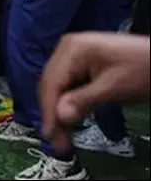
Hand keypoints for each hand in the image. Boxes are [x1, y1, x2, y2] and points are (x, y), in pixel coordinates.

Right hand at [39, 33, 150, 153]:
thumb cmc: (142, 70)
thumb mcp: (114, 87)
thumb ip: (83, 100)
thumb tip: (59, 116)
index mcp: (72, 49)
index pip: (51, 84)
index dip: (49, 112)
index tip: (51, 137)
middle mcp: (67, 49)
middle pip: (51, 85)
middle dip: (53, 114)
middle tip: (58, 141)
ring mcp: (74, 55)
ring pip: (58, 86)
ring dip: (59, 110)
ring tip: (64, 135)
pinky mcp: (81, 63)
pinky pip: (68, 85)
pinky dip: (68, 103)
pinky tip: (71, 118)